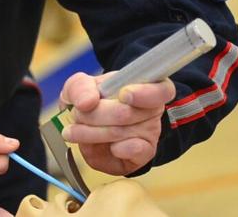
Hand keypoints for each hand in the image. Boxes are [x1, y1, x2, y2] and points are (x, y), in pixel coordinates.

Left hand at [58, 72, 174, 174]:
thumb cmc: (90, 103)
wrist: (90, 129)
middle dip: (93, 115)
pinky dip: (115, 149)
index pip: (160, 89)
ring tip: (77, 130)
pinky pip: (134, 151)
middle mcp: (152, 108)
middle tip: (76, 116)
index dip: (144, 93)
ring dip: (91, 133)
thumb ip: (80, 88)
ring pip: (121, 132)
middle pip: (126, 113)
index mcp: (143, 84)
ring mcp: (150, 131)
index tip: (124, 95)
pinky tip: (106, 146)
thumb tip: (87, 102)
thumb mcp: (79, 88)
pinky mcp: (145, 153)